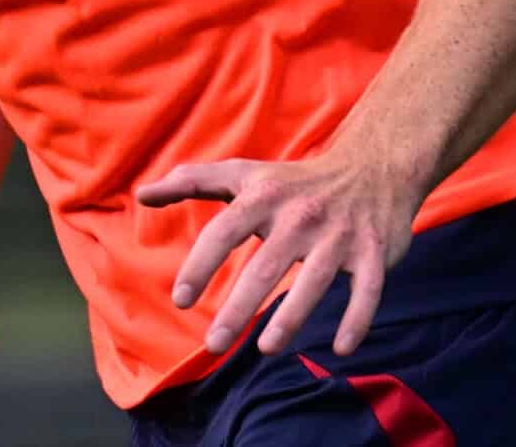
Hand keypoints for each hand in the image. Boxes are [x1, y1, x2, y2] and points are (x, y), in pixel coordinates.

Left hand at [136, 148, 423, 358]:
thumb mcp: (244, 173)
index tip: (181, 300)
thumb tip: (141, 194)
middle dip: (238, 308)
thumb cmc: (295, 180)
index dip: (200, 265)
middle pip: (265, 266)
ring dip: (290, 319)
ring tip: (264, 349)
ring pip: (313, 282)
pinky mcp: (374, 253)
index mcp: (264, 196)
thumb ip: (192, 182)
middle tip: (214, 345)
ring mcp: (339, 235)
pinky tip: (339, 349)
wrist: (374, 166)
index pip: (224, 231)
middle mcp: (300, 215)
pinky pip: (367, 292)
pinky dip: (356, 320)